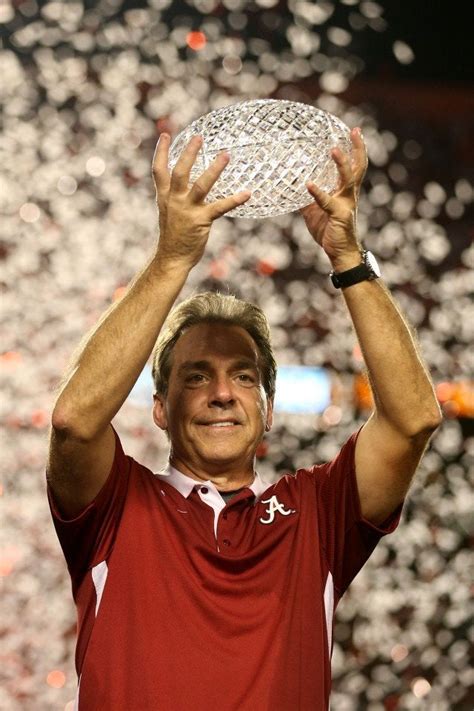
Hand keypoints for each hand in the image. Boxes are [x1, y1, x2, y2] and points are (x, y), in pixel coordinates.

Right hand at [152, 133, 250, 269]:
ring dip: (214, 169)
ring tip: (226, 155)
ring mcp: (187, 210)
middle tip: (199, 137)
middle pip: (180, 172)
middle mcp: (174, 201)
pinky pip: (220, 207)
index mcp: (164, 197)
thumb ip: (174, 196)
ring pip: (201, 185)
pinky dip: (234, 200)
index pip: (159, 170)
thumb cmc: (173, 235)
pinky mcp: (201, 221)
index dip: (161, 151)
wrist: (172, 258)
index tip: (165, 133)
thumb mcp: (169, 212)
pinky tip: (247, 193)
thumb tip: (186, 181)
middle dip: (189, 153)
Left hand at [299, 127, 366, 270]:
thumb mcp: (313, 211)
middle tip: (355, 130)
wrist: (341, 253)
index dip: (354, 149)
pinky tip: (309, 184)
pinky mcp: (339, 215)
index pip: (353, 166)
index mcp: (345, 191)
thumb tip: (292, 188)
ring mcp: (346, 204)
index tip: (352, 131)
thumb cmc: (329, 231)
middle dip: (358, 148)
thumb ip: (306, 198)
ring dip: (341, 164)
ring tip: (334, 150)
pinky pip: (328, 202)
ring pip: (348, 179)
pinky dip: (318, 193)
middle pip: (358, 167)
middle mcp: (349, 194)